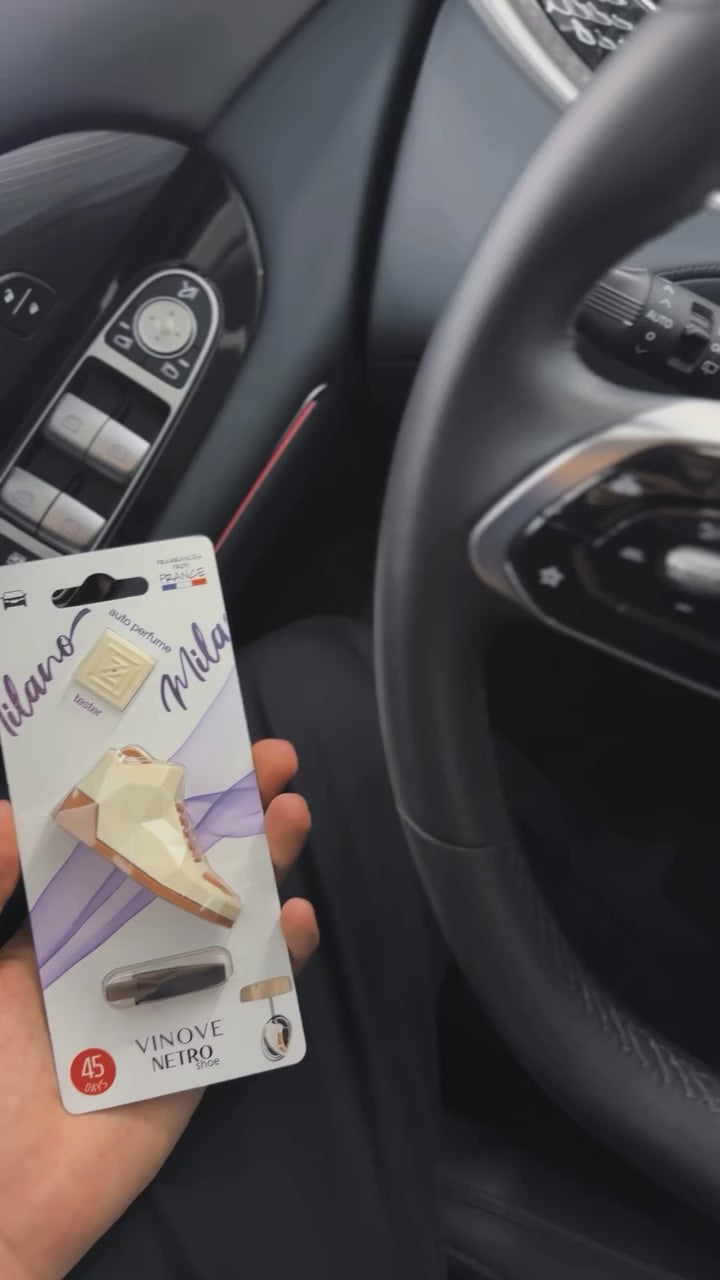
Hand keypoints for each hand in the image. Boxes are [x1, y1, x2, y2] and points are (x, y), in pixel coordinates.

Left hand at [0, 740, 317, 1279]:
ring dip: (263, 866)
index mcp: (53, 928)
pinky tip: (293, 916)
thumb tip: (12, 809)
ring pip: (223, 921)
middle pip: (184, 869)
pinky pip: (243, 1000)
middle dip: (228, 812)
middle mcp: (113, 954)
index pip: (116, 842)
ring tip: (292, 815)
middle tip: (270, 761)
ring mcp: (158, 1000)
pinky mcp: (192, 1053)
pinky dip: (278, 958)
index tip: (189, 741)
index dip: (157, 790)